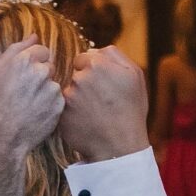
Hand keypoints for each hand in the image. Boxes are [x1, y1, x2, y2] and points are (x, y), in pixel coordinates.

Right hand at [0, 42, 66, 195]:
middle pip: (49, 66)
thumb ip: (16, 50)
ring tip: (29, 105)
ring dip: (45, 91)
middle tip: (25, 93)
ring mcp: (52, 88)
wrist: (4, 137)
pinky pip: (58, 99)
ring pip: (54, 83)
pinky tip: (37, 113)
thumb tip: (34, 36)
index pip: (41, 50)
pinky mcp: (59, 104)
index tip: (24, 77)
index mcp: (23, 60)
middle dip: (40, 76)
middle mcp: (40, 71)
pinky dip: (50, 105)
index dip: (33, 63)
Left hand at [60, 47, 151, 161]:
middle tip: (100, 101)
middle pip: (75, 75)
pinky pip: (63, 109)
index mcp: (97, 64)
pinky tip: (86, 122)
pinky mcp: (61, 115)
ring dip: (77, 100)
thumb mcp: (134, 75)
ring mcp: (68, 98)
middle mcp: (79, 78)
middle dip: (84, 84)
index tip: (102, 84)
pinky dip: (72, 115)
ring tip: (94, 113)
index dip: (92, 71)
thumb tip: (94, 50)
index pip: (83, 59)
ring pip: (68, 92)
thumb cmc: (131, 109)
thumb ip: (114, 55)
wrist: (121, 146)